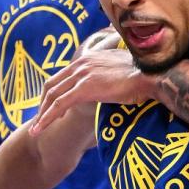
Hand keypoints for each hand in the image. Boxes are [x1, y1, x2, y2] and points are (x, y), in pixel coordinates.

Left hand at [29, 34, 153, 135]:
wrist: (152, 76)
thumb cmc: (145, 76)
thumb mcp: (122, 71)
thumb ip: (110, 75)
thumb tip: (114, 83)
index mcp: (88, 58)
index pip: (62, 76)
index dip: (52, 93)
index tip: (49, 107)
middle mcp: (81, 63)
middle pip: (52, 85)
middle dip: (43, 104)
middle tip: (39, 120)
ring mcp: (82, 75)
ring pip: (53, 96)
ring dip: (42, 114)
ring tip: (35, 130)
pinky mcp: (85, 88)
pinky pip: (59, 104)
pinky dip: (47, 118)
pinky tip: (41, 129)